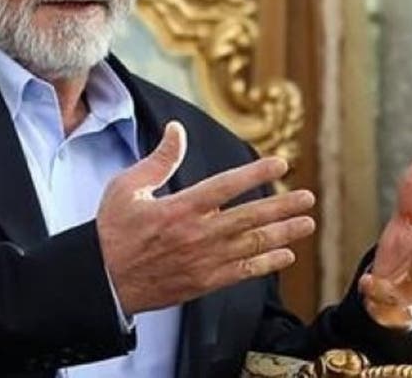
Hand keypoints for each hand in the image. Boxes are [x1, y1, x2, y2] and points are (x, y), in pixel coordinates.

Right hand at [97, 121, 316, 315]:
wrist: (102, 282)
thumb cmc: (112, 231)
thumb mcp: (127, 187)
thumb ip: (159, 159)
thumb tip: (177, 129)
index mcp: (179, 207)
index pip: (226, 185)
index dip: (255, 174)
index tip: (280, 163)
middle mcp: (197, 234)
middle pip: (250, 217)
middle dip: (283, 206)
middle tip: (308, 197)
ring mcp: (203, 261)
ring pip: (252, 245)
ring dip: (283, 233)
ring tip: (307, 223)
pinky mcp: (203, 283)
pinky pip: (243, 273)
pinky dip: (266, 263)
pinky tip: (285, 255)